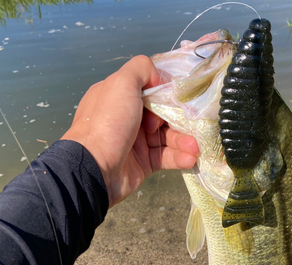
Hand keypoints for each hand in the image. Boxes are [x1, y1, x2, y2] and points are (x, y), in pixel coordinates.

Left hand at [61, 55, 198, 206]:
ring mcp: (135, 141)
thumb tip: (159, 79)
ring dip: (184, 141)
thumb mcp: (122, 83)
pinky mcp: (143, 163)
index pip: (150, 90)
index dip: (166, 94)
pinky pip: (165, 157)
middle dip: (180, 121)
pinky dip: (179, 157)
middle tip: (193, 127)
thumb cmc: (108, 122)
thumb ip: (142, 68)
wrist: (95, 168)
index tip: (177, 101)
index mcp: (119, 96)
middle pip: (163, 114)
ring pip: (167, 137)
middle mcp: (127, 117)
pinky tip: (190, 159)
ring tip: (195, 148)